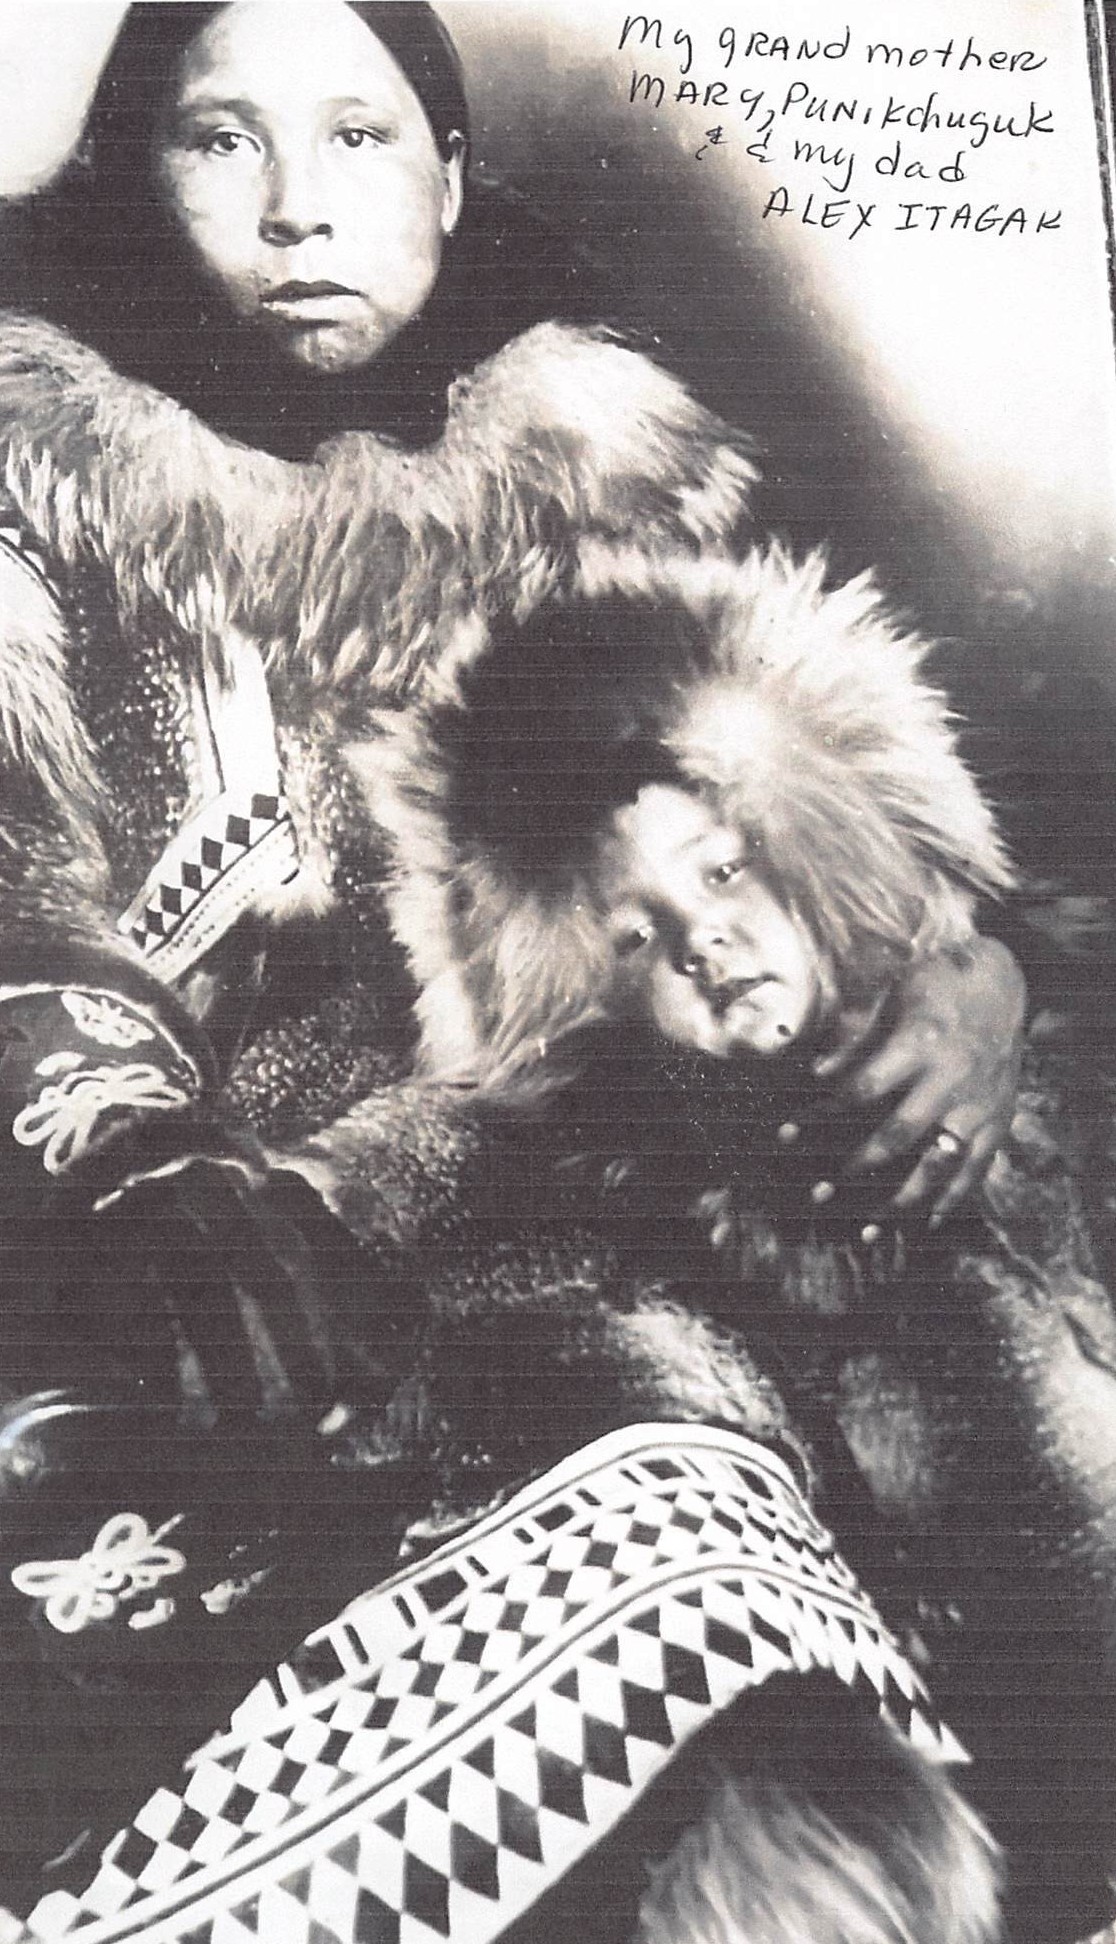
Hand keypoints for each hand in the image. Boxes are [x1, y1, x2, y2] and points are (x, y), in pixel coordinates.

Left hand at [809, 937, 1025, 1225]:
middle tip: (818, 1193)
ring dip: (901, 1199)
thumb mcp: (892, 1000)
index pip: (861, 1090)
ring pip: (938, 1163)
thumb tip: (815, 1075)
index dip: (820, 1115)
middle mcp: (951, 1078)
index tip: (785, 1136)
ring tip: (868, 1228)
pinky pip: (976, 1169)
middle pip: (897, 1134)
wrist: (1001, 983)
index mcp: (919, 1043)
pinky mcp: (999, 1120)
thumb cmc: (935, 987)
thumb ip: (856, 1041)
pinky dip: (953, 1199)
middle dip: (855, 1167)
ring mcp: (978, 1104)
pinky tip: (928, 1225)